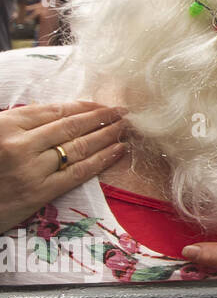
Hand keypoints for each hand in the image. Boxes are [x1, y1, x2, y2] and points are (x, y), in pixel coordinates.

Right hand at [0, 100, 126, 231]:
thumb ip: (21, 124)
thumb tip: (60, 114)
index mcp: (6, 126)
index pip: (54, 111)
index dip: (83, 106)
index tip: (101, 104)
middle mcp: (19, 145)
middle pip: (71, 127)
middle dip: (101, 117)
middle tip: (123, 111)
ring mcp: (31, 170)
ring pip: (79, 147)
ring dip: (107, 135)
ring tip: (124, 127)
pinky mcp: (39, 193)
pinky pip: (78, 173)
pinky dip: (102, 160)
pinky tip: (118, 150)